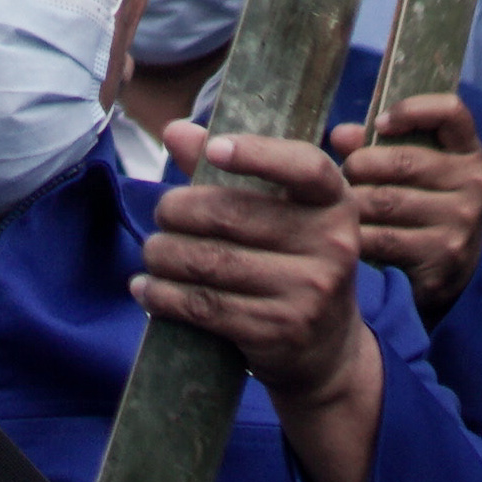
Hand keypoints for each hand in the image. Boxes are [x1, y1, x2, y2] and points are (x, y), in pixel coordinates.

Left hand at [145, 121, 383, 481]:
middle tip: (162, 217)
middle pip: (227, 214)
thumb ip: (229, 171)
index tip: (215, 149)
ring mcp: (309, 292)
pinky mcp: (279, 330)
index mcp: (334, 204)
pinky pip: (203, 305)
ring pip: (207, 261)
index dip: (258, 154)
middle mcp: (332, 245)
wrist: (326, 350)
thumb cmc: (290, 262)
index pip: (305, 167)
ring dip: (162, 255)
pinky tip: (147, 288)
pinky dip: (163, 295)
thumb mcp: (279, 214)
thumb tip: (176, 131)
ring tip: (154, 254)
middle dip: (176, 212)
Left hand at [331, 92, 481, 325]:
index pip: (451, 111)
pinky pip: (380, 238)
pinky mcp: (442, 257)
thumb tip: (342, 135)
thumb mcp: (408, 171)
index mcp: (468, 154)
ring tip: (343, 206)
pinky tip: (348, 234)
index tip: (380, 124)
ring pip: (384, 201)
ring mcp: (462, 223)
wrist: (449, 273)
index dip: (411, 109)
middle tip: (345, 177)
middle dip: (358, 166)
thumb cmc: (418, 207)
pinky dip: (355, 235)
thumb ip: (374, 145)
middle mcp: (474, 185)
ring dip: (352, 203)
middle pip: (402, 161)